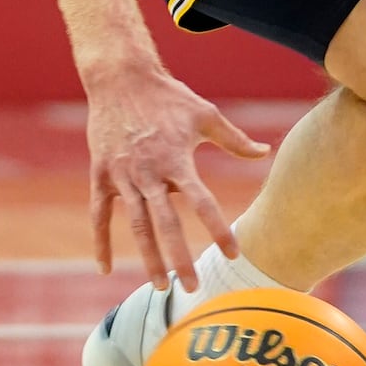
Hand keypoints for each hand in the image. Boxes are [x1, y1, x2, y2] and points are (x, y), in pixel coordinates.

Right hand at [84, 51, 270, 290]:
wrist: (120, 78)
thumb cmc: (167, 97)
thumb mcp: (204, 114)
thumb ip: (234, 139)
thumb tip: (265, 152)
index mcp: (177, 159)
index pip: (202, 201)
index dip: (217, 229)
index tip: (233, 254)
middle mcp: (149, 171)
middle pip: (166, 223)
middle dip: (179, 258)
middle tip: (192, 288)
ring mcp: (122, 175)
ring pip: (135, 225)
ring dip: (147, 257)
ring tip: (159, 286)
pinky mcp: (101, 175)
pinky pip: (99, 215)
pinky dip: (100, 242)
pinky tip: (104, 269)